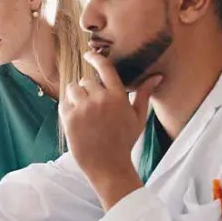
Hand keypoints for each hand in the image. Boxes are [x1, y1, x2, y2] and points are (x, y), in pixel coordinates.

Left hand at [59, 52, 161, 208]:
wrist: (108, 166)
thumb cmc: (124, 141)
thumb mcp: (138, 118)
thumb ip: (143, 94)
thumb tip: (157, 76)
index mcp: (118, 96)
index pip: (105, 68)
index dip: (95, 58)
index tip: (88, 54)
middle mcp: (100, 99)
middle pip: (86, 81)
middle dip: (87, 91)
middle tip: (93, 108)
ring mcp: (84, 108)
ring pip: (73, 89)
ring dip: (76, 97)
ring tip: (84, 114)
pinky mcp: (70, 119)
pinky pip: (64, 103)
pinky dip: (68, 109)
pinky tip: (77, 121)